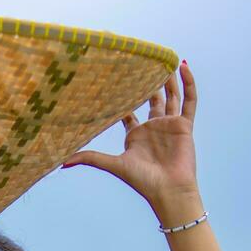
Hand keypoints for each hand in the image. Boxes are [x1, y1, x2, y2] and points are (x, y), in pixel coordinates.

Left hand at [60, 62, 198, 207]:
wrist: (168, 191)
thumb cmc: (142, 181)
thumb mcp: (113, 165)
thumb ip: (90, 158)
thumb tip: (61, 162)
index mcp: (135, 136)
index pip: (128, 112)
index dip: (123, 96)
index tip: (116, 78)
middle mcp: (152, 129)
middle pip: (151, 100)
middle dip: (148, 83)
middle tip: (142, 63)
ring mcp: (169, 126)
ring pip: (171, 97)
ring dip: (168, 79)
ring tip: (165, 59)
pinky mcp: (185, 126)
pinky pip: (189, 101)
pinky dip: (188, 84)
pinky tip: (182, 66)